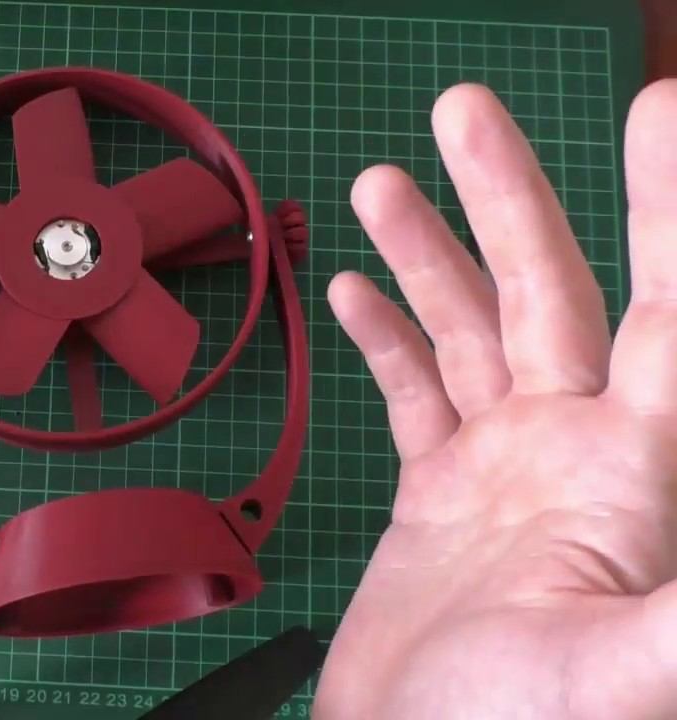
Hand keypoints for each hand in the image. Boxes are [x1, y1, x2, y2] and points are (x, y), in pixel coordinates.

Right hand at [314, 80, 676, 719]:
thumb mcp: (613, 672)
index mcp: (630, 470)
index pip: (667, 313)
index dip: (669, 210)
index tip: (659, 113)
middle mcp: (574, 448)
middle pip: (547, 292)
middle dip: (508, 196)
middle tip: (463, 106)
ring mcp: (502, 466)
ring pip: (470, 328)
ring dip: (429, 251)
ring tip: (383, 180)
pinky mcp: (437, 491)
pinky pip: (414, 392)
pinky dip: (385, 339)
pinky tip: (354, 290)